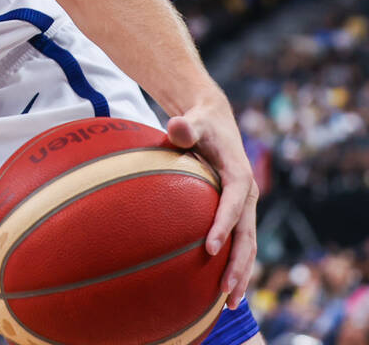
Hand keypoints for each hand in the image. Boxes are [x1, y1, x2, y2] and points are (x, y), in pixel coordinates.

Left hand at [166, 93, 257, 308]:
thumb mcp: (193, 121)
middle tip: (224, 290)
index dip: (223, 225)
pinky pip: (239, 242)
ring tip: (230, 302)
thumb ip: (184, 126)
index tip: (209, 248)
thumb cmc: (200, 123)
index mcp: (238, 174)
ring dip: (241, 273)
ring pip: (247, 245)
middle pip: (247, 234)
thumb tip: (176, 126)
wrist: (215, 121)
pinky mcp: (238, 212)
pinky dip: (235, 264)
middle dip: (238, 264)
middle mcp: (248, 194)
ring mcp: (245, 206)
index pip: (234, 203)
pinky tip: (223, 289)